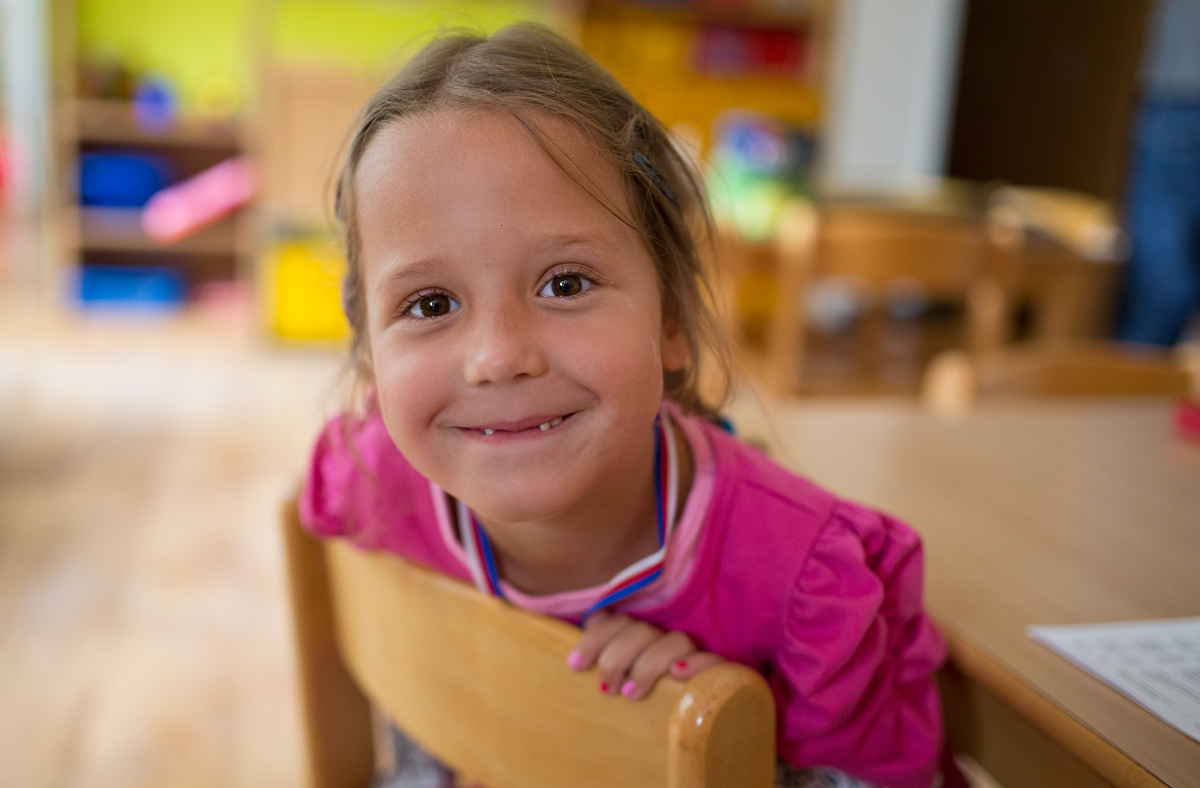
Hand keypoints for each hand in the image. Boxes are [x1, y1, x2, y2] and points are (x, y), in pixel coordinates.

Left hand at [566, 610, 724, 699]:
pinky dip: (696, 664)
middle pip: (641, 630)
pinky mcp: (715, 676)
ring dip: (649, 665)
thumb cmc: (633, 708)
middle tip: (605, 689)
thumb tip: (573, 663)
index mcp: (637, 637)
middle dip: (617, 657)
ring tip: (630, 694)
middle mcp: (663, 641)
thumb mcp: (613, 685)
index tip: (574, 666)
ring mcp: (690, 657)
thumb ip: (599, 666)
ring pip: (676, 641)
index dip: (594, 638)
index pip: (617, 621)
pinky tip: (676, 675)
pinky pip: (713, 662)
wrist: (678, 735)